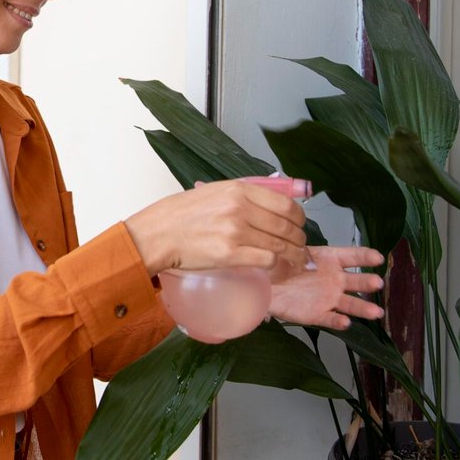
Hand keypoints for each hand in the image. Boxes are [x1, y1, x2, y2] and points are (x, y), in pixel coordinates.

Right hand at [123, 178, 308, 274]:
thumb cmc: (181, 214)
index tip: (299, 225)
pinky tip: (280, 269)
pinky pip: (267, 260)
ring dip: (294, 255)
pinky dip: (278, 266)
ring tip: (297, 261)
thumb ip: (242, 197)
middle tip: (301, 247)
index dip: (299, 218)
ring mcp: (236, 231)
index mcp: (239, 190)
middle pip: (287, 226)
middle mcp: (240, 208)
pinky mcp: (230, 254)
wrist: (158, 233)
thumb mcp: (214, 192)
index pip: (285, 203)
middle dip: (299, 239)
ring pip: (280, 244)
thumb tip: (268, 205)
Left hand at [267, 246, 385, 329]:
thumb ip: (300, 254)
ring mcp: (328, 298)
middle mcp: (334, 279)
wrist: (264, 284)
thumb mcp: (290, 252)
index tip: (378, 258)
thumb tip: (305, 257)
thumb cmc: (279, 264)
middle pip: (356, 281)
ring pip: (349, 304)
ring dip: (362, 308)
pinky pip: (330, 319)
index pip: (352, 256)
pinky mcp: (317, 315)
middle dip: (367, 282)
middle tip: (377, 283)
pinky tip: (345, 323)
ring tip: (376, 312)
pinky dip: (337, 322)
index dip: (366, 256)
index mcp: (330, 259)